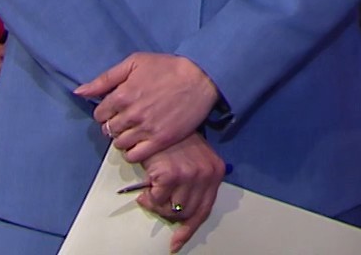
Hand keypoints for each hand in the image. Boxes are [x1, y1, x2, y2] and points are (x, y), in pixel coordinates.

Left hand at [78, 53, 218, 162]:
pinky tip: (140, 142)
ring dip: (123, 139)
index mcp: (122, 95)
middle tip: (126, 120)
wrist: (201, 77)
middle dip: (114, 125)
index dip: (106, 112)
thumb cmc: (168, 67)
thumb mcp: (135, 63)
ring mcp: (146, 129)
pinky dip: (132, 152)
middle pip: (108, 130)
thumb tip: (80, 92)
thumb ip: (105, 79)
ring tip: (134, 130)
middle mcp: (131, 114)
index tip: (116, 109)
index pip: (99, 114)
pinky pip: (135, 155)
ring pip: (119, 144)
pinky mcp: (161, 140)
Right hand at [134, 132, 225, 253]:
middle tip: (155, 202)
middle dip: (167, 213)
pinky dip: (148, 198)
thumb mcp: (192, 160)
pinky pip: (157, 201)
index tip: (176, 243)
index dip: (188, 229)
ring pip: (170, 210)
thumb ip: (192, 184)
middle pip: (185, 213)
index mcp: (215, 172)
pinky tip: (145, 188)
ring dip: (156, 205)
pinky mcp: (172, 174)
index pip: (203, 210)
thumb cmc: (174, 139)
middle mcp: (206, 175)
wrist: (162, 117)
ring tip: (150, 192)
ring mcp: (190, 175)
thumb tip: (179, 212)